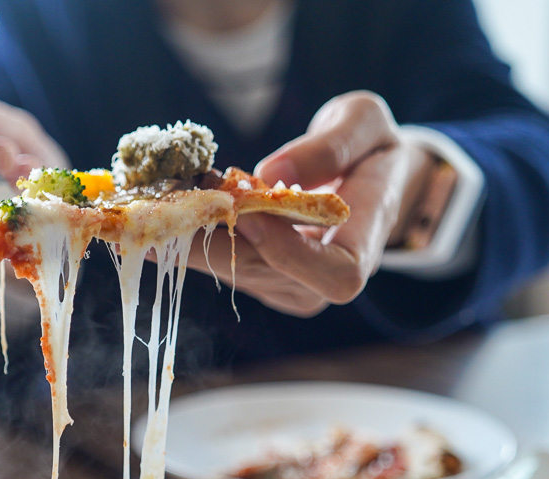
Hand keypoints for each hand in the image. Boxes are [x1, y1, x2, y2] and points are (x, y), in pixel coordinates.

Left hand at [182, 91, 438, 316]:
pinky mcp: (263, 281)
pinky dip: (196, 229)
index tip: (248, 211)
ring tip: (176, 184)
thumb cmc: (372, 148)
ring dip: (195, 228)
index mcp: (367, 240)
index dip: (289, 252)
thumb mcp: (365, 121)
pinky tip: (183, 196)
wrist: (372, 180)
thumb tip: (271, 172)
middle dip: (212, 230)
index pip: (337, 274)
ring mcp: (291, 286)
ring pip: (231, 268)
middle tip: (176, 188)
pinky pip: (223, 261)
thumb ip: (330, 144)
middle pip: (262, 271)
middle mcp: (326, 278)